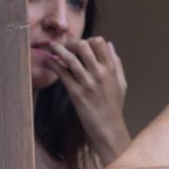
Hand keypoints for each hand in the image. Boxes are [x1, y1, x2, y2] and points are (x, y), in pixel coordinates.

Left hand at [48, 37, 128, 157]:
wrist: (108, 128)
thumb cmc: (114, 105)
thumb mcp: (121, 82)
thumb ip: (116, 63)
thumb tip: (110, 44)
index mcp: (111, 69)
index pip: (99, 43)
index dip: (88, 40)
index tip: (80, 44)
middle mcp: (100, 73)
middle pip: (84, 46)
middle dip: (72, 43)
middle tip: (65, 45)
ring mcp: (87, 83)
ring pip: (71, 59)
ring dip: (58, 49)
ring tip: (51, 45)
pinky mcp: (76, 93)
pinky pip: (62, 74)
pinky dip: (53, 65)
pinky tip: (48, 61)